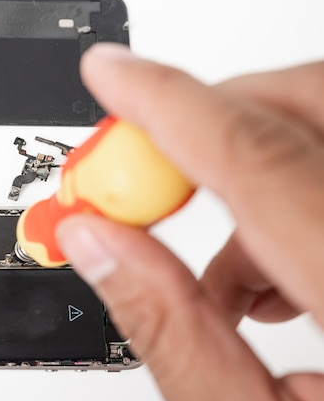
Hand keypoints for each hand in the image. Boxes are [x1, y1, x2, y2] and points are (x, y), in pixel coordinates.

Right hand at [57, 44, 323, 400]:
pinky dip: (290, 192)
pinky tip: (275, 277)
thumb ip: (165, 325)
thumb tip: (98, 241)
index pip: (260, 161)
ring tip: (223, 273)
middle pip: (312, 108)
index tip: (111, 75)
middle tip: (145, 173)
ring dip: (246, 168)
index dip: (168, 105)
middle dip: (210, 119)